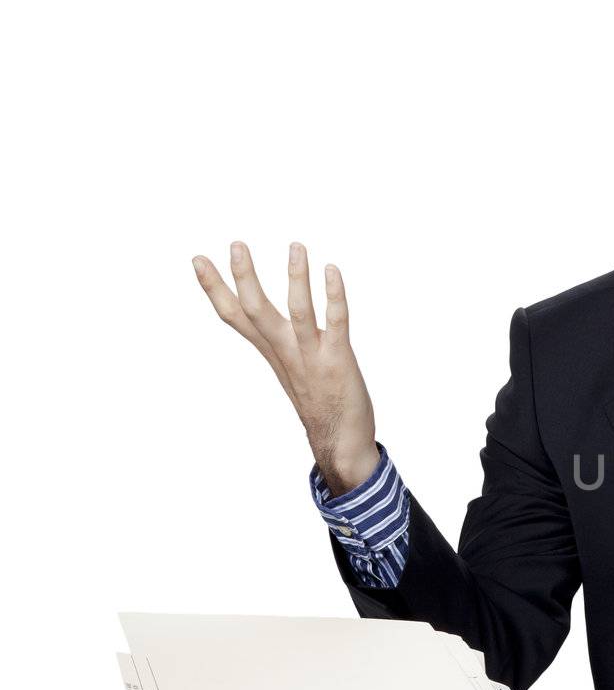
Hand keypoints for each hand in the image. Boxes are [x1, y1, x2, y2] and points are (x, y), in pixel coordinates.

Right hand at [192, 240, 378, 492]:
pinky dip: (334, 297)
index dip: (215, 288)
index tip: (197, 258)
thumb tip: (268, 322)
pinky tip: (333, 270)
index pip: (235, 316)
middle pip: (257, 311)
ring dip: (296, 279)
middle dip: (244, 278)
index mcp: (272, 352)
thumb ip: (281, 343)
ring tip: (297, 246)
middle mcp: (286, 353)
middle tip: (236, 243)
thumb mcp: (292, 369)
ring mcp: (311, 358)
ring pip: (298, 313)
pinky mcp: (339, 362)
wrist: (340, 445)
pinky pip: (336, 324)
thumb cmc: (320, 403)